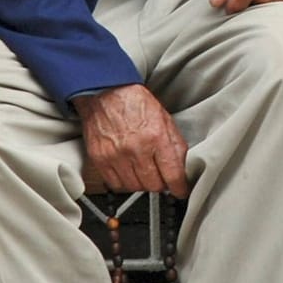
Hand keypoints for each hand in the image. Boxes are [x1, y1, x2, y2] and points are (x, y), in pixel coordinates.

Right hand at [73, 84, 190, 198]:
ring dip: (141, 182)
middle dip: (160, 183)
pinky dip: (123, 181)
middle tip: (159, 175)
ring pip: (135, 187)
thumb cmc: (134, 102)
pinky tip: (127, 169)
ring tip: (142, 169)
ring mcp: (116, 155)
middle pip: (154, 185)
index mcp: (156, 136)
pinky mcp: (100, 159)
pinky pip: (115, 184)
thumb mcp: (164, 118)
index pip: (172, 175)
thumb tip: (182, 168)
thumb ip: (175, 145)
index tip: (180, 190)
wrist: (105, 92)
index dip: (179, 187)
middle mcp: (136, 148)